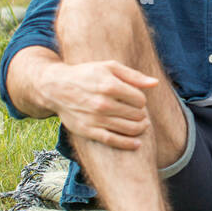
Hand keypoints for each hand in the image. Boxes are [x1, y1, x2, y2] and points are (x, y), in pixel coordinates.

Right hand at [44, 59, 158, 149]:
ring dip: (139, 128)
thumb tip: (155, 83)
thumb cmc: (86, 74)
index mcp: (110, 86)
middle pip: (137, 115)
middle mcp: (103, 103)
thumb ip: (133, 75)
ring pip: (129, 129)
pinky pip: (113, 141)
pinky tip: (137, 143)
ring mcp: (95, 118)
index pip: (140, 100)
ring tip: (140, 125)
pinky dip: (128, 144)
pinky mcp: (88, 130)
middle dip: (140, 114)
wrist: (56, 87)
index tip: (135, 99)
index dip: (141, 100)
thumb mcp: (109, 67)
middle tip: (137, 112)